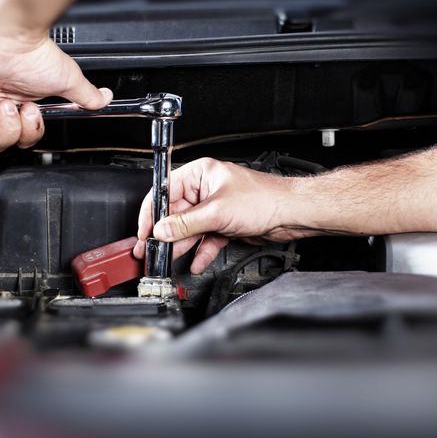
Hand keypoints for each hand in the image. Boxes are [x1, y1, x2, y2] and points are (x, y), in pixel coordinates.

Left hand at [0, 32, 111, 151]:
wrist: (4, 37)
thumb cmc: (31, 53)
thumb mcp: (66, 79)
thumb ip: (85, 95)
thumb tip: (104, 99)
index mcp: (14, 105)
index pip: (17, 140)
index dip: (24, 135)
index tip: (29, 112)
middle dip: (6, 131)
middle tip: (9, 107)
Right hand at [133, 158, 296, 273]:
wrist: (292, 214)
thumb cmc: (264, 198)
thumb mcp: (217, 211)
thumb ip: (186, 223)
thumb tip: (162, 230)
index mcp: (200, 174)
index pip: (165, 191)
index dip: (152, 212)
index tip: (145, 230)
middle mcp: (204, 189)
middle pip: (175, 213)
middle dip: (166, 234)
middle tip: (152, 250)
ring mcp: (213, 208)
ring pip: (189, 229)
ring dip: (181, 245)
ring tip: (168, 259)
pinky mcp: (223, 224)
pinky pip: (205, 239)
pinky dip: (200, 252)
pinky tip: (195, 263)